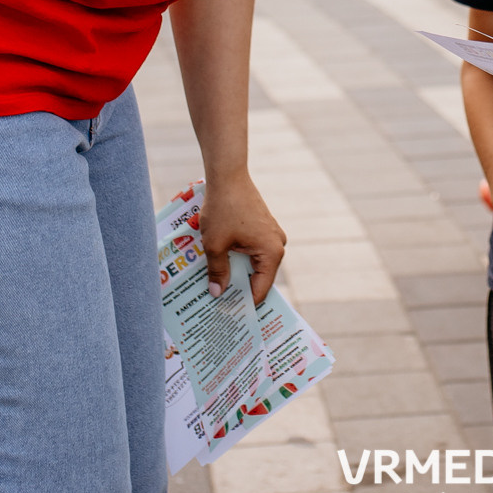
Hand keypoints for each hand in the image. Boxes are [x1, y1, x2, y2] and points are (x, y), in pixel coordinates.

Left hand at [199, 170, 286, 305]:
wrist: (228, 176)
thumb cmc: (223, 209)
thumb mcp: (215, 245)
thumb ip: (217, 271)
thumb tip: (217, 293)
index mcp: (271, 252)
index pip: (261, 290)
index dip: (244, 304)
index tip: (229, 317)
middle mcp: (277, 245)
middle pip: (259, 278)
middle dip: (239, 290)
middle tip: (220, 305)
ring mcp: (271, 235)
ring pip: (253, 264)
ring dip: (236, 273)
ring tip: (217, 287)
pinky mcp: (262, 227)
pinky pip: (251, 251)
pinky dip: (237, 259)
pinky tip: (220, 265)